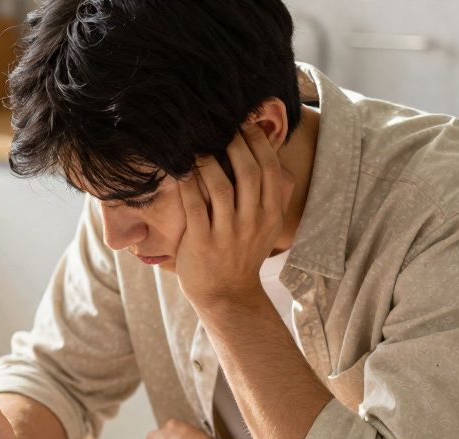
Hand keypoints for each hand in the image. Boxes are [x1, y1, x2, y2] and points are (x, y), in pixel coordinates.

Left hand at [174, 123, 294, 308]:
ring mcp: (228, 233)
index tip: (245, 123)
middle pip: (248, 172)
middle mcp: (253, 221)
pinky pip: (194, 205)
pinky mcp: (202, 242)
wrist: (227, 294)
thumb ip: (275, 196)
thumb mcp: (269, 226)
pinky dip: (187, 183)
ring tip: (196, 143)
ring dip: (207, 159)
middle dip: (234, 143)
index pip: (270, 168)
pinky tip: (180, 168)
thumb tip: (277, 158)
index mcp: (272, 214)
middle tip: (219, 125)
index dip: (258, 141)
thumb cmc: (244, 252)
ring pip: (220, 186)